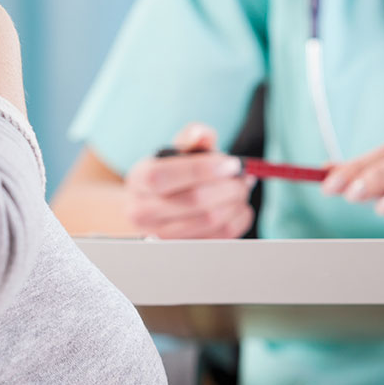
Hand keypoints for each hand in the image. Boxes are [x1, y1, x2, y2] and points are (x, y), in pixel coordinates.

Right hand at [123, 124, 255, 238]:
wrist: (150, 210)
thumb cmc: (169, 177)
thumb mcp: (172, 153)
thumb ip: (190, 139)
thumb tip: (203, 134)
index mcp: (139, 180)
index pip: (165, 176)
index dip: (202, 169)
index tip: (232, 163)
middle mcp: (143, 212)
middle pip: (193, 200)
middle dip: (228, 186)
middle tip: (244, 177)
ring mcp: (162, 236)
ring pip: (210, 221)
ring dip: (236, 202)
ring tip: (241, 189)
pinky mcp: (184, 250)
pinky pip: (220, 237)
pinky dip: (238, 220)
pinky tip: (239, 207)